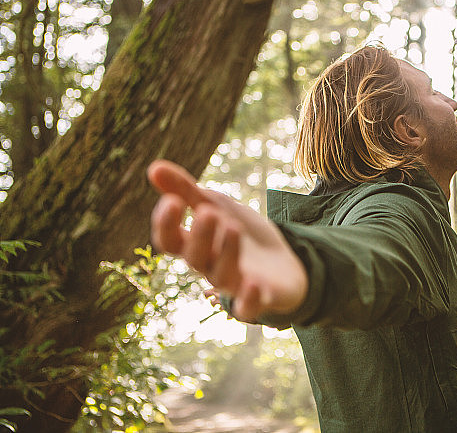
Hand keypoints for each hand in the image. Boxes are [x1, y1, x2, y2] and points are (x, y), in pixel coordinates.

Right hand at [148, 159, 307, 321]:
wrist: (284, 259)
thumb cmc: (243, 234)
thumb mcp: (218, 206)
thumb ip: (187, 191)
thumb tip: (154, 167)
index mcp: (196, 245)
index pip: (169, 241)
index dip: (166, 224)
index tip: (173, 201)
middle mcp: (210, 267)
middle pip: (195, 258)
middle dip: (200, 235)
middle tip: (208, 212)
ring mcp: (234, 284)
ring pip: (220, 276)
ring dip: (225, 252)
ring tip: (232, 227)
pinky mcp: (259, 298)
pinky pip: (248, 308)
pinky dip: (248, 300)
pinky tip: (253, 284)